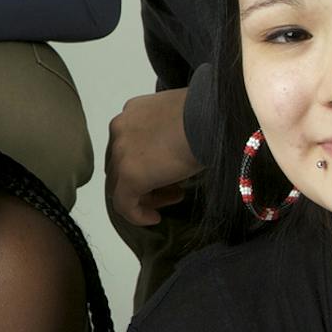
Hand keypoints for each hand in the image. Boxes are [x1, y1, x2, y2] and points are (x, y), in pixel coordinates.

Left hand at [105, 88, 200, 226]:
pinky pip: (123, 204)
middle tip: (173, 187)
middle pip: (122, 164)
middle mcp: (120, 129)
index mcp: (133, 112)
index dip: (147, 162)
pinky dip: (136, 215)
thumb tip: (175, 153)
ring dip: (146, 195)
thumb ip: (170, 134)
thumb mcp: (183, 119)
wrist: (211, 117)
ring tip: (174, 196)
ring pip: (121, 184)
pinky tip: (154, 218)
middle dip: (146, 180)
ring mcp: (121, 152)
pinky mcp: (129, 175)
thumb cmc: (207, 115)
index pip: (129, 145)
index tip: (169, 171)